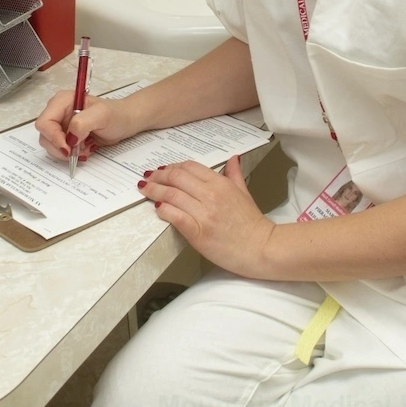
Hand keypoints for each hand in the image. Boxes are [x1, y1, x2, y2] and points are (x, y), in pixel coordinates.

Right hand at [34, 92, 136, 161]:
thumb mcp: (101, 115)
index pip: (45, 122)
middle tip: (76, 152)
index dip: (53, 137)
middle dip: (60, 147)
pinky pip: (61, 150)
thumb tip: (69, 138)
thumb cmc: (115, 114)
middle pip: (45, 135)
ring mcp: (61, 125)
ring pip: (51, 145)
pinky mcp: (66, 136)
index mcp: (62, 101)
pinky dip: (72, 154)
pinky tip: (85, 148)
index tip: (67, 148)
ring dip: (67, 152)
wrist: (124, 122)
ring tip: (85, 148)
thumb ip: (82, 123)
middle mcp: (58, 112)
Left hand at [138, 156, 274, 277]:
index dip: (172, 166)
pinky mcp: (198, 233)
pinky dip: (163, 210)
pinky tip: (156, 207)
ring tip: (144, 189)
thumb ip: (234, 174)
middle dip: (158, 176)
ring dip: (154, 191)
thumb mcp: (244, 193)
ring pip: (171, 195)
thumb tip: (233, 158)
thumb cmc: (251, 223)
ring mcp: (204, 214)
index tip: (162, 170)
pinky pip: (175, 216)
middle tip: (148, 178)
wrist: (261, 248)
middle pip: (176, 178)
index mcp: (221, 184)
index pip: (189, 167)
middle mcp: (211, 195)